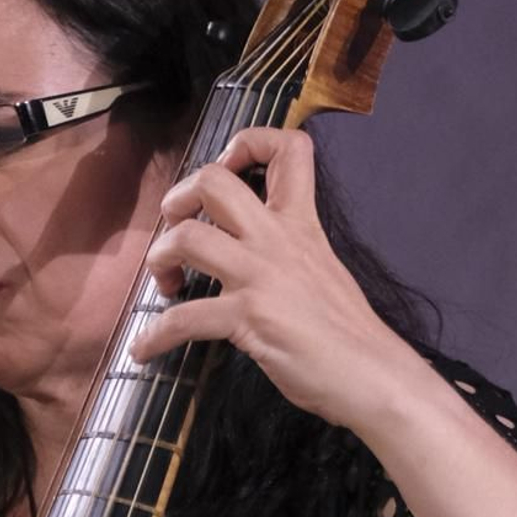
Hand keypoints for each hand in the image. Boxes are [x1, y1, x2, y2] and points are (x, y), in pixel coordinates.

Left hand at [130, 126, 409, 427]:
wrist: (371, 374)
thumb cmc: (348, 331)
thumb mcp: (323, 268)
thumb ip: (288, 251)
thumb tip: (250, 256)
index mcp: (300, 224)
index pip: (287, 150)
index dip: (249, 142)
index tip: (228, 167)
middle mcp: (277, 240)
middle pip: (213, 182)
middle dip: (178, 199)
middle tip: (176, 228)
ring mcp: (260, 276)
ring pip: (186, 238)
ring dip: (159, 259)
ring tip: (163, 286)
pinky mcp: (247, 317)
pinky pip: (183, 318)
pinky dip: (153, 336)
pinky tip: (145, 350)